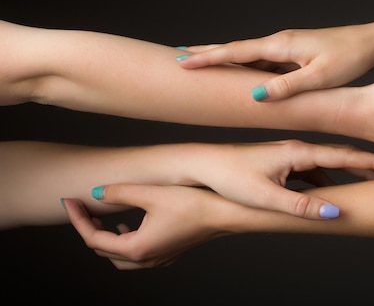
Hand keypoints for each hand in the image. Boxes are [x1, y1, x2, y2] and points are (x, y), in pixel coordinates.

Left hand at [62, 184, 240, 269]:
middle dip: (89, 229)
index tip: (69, 201)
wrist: (226, 215)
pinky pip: (138, 255)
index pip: (93, 238)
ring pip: (120, 257)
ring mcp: (159, 259)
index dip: (77, 219)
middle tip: (82, 208)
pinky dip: (126, 242)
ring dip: (107, 240)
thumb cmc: (193, 204)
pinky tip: (132, 225)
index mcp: (136, 248)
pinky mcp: (169, 253)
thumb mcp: (152, 193)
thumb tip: (95, 193)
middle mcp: (146, 259)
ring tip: (104, 219)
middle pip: (103, 250)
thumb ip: (120, 193)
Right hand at [176, 20, 373, 100]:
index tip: (181, 61)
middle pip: (234, 48)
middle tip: (177, 56)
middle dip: (206, 52)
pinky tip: (239, 73)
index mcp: (281, 46)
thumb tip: (255, 94)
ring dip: (222, 58)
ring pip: (247, 54)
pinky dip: (244, 64)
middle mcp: (279, 42)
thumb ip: (287, 86)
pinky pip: (261, 60)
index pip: (235, 52)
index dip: (207, 58)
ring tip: (199, 63)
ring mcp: (286, 46)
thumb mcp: (318, 77)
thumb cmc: (350, 58)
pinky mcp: (295, 53)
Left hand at [180, 140, 373, 219]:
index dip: (372, 161)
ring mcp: (290, 156)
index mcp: (297, 151)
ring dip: (350, 171)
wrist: (204, 164)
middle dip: (369, 164)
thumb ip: (301, 205)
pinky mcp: (282, 164)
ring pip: (328, 164)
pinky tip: (335, 190)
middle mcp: (297, 149)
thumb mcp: (266, 195)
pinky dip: (330, 178)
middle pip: (341, 156)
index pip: (343, 155)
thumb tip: (335, 211)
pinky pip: (314, 171)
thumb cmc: (230, 177)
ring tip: (373, 180)